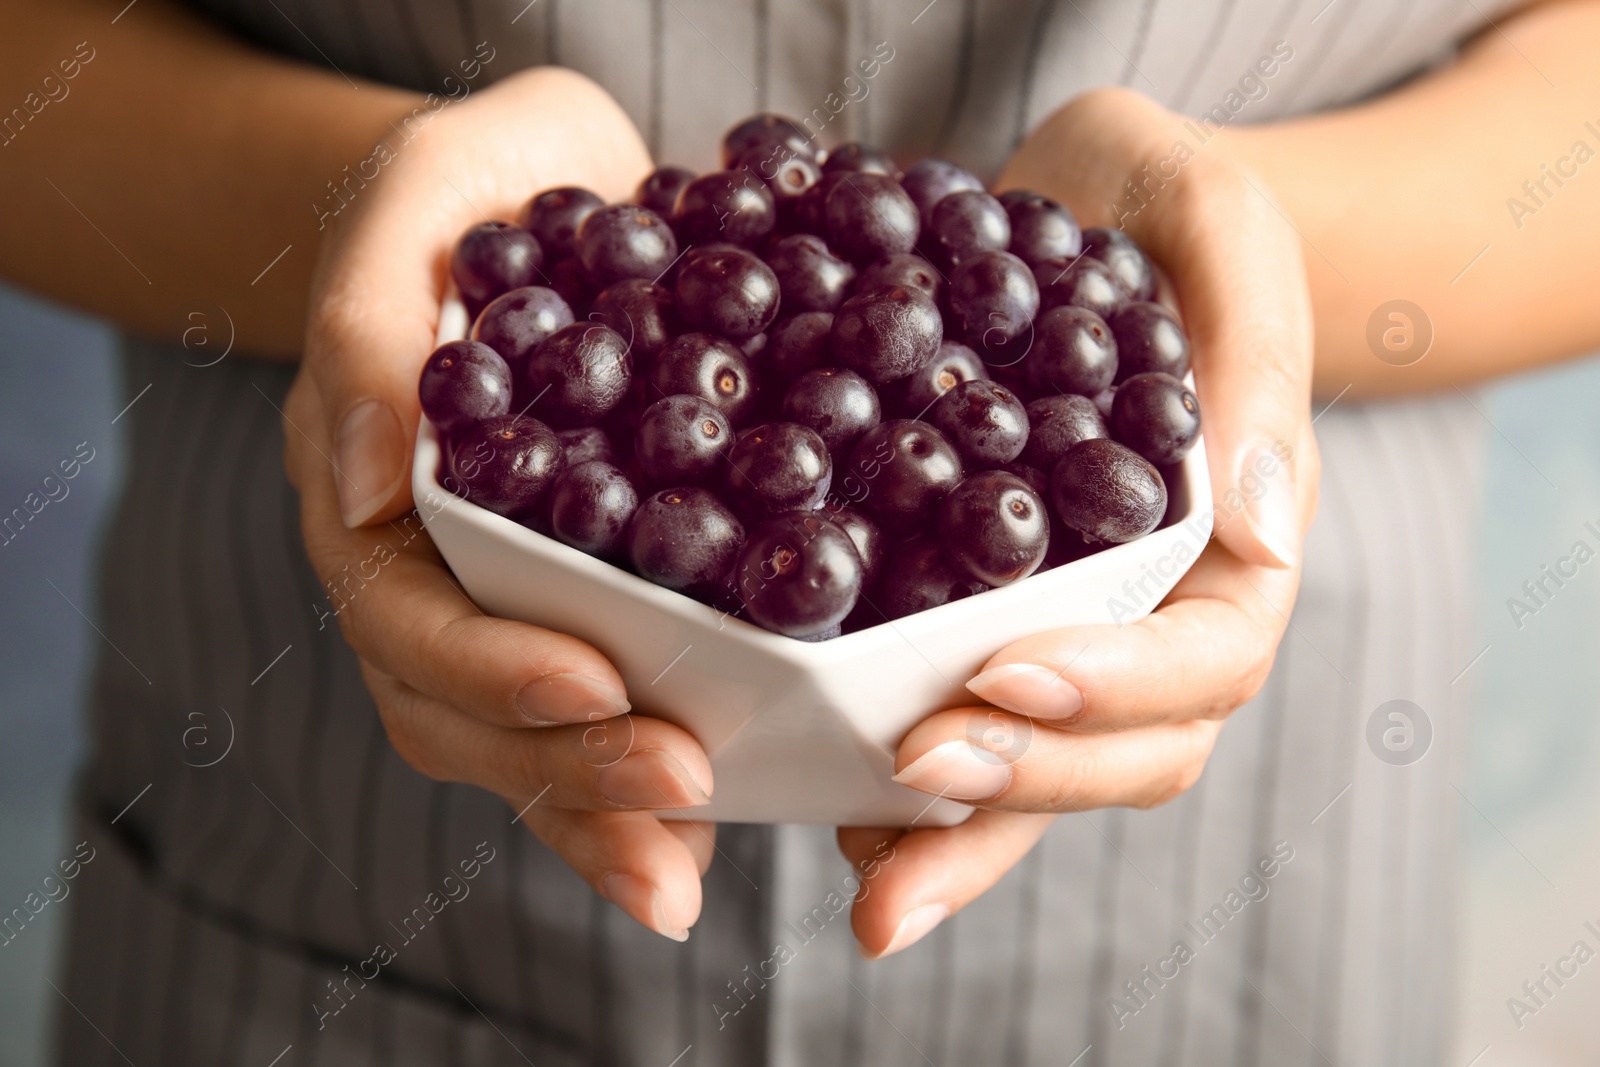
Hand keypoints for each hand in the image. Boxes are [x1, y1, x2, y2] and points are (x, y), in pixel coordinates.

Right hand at [284, 68, 715, 940]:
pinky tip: (711, 828)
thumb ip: (367, 322)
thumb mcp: (423, 191)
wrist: (542, 183)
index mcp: (370, 487)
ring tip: (683, 874)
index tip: (596, 683)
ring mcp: (494, 595)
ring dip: (598, 813)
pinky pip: (591, 713)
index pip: (407, 609)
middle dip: (566, 762)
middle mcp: (420, 566)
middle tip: (683, 790)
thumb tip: (357, 482)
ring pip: (518, 741)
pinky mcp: (576, 600)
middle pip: (461, 708)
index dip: (491, 663)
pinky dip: (636, 786)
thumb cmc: (479, 177)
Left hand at [844, 88, 1320, 958]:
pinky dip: (910, 795)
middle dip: (1028, 778)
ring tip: (872, 885)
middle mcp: (1162, 609)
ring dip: (966, 838)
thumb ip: (1253, 346)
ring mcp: (1075, 631)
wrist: (1075, 209)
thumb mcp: (1216, 219)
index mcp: (1237, 537)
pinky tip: (834, 817)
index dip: (1115, 683)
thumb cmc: (1156, 202)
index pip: (1207, 651)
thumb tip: (1265, 527)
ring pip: (1045, 771)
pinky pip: (965, 730)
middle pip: (1132, 748)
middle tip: (909, 772)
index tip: (1000, 672)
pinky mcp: (983, 622)